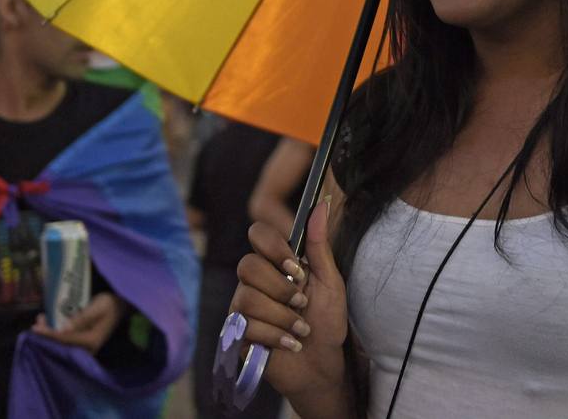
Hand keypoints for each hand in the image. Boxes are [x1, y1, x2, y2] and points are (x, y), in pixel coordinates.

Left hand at [32, 291, 125, 354]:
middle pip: (61, 345)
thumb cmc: (110, 305)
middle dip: (47, 335)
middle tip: (36, 324)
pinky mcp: (82, 342)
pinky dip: (56, 333)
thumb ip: (82, 318)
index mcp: (91, 341)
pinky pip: (66, 340)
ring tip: (41, 320)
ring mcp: (84, 347)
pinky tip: (49, 323)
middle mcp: (87, 348)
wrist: (120, 306)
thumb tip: (65, 329)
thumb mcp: (98, 307)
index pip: (65, 339)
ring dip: (50, 333)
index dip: (50, 334)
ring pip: (62, 343)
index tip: (35, 328)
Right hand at [229, 199, 348, 398]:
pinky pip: (246, 327)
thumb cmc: (326, 321)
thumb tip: (322, 203)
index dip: (274, 248)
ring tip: (301, 328)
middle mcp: (253, 281)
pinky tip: (291, 344)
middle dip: (280, 288)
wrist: (323, 364)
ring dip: (282, 317)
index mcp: (274, 263)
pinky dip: (276, 337)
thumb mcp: (329, 281)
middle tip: (301, 302)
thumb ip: (319, 244)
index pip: (257, 234)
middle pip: (247, 266)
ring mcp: (242, 308)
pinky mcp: (237, 335)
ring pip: (247, 298)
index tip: (297, 268)